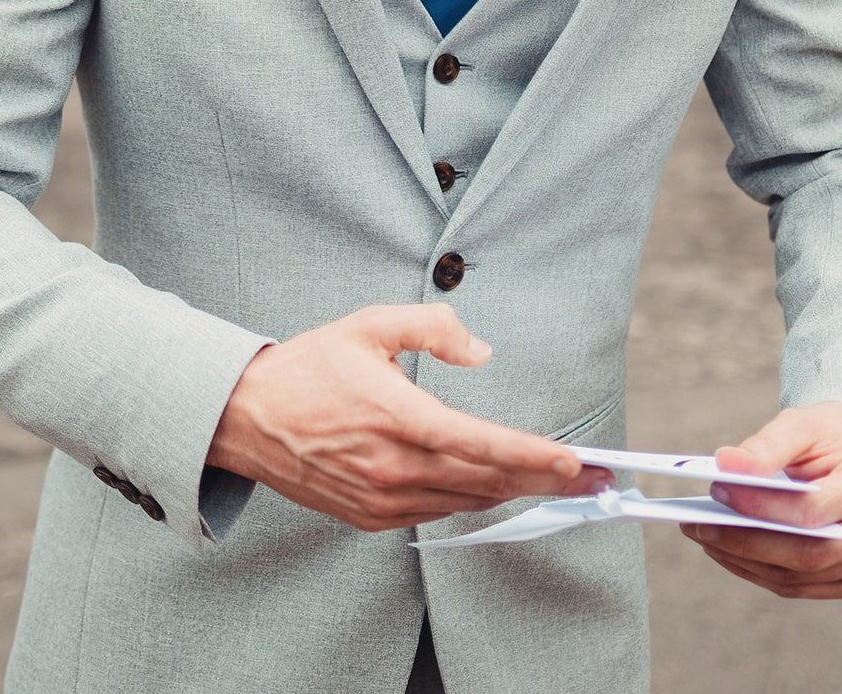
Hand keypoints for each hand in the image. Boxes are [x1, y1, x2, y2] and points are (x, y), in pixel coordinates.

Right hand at [207, 303, 612, 531]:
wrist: (245, 418)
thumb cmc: (308, 367)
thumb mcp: (368, 325)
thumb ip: (430, 326)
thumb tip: (481, 350)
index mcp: (395, 417)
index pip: (479, 444)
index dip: (532, 455)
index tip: (575, 460)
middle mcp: (392, 467)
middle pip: (486, 481)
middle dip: (546, 479)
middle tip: (595, 478)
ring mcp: (381, 499)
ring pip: (466, 501)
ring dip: (512, 489)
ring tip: (556, 479)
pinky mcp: (370, 517)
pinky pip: (436, 512)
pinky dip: (470, 498)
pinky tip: (493, 484)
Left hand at [680, 403, 841, 598]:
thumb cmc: (832, 435)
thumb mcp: (802, 423)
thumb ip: (766, 445)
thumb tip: (724, 465)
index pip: (813, 510)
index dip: (762, 506)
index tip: (717, 489)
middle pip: (809, 555)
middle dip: (746, 543)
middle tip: (696, 526)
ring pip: (802, 577)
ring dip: (745, 562)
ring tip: (703, 536)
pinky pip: (804, 586)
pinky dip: (761, 571)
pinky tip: (728, 551)